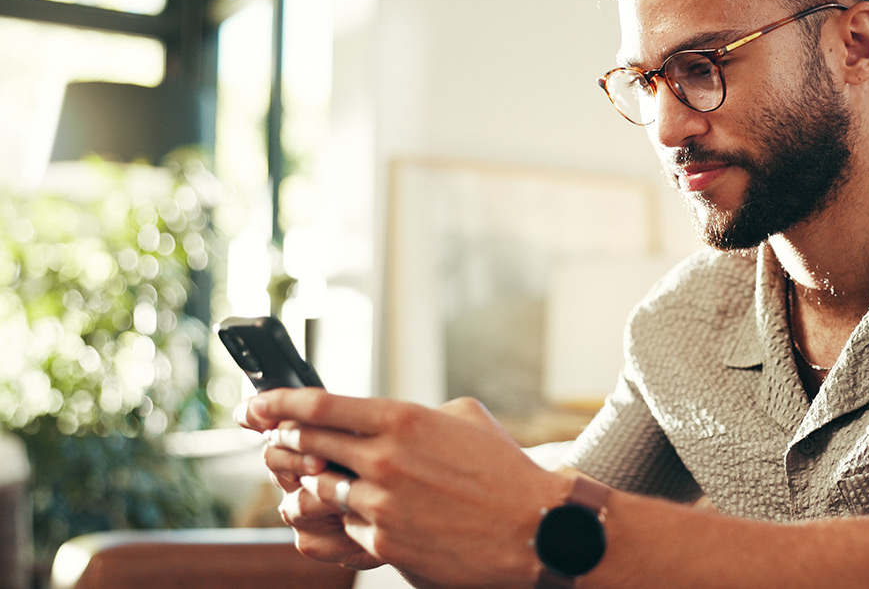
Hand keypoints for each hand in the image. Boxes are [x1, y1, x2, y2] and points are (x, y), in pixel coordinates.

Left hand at [245, 389, 569, 586]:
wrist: (534, 528)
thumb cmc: (504, 469)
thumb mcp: (464, 418)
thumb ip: (414, 412)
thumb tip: (377, 416)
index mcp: (404, 418)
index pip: (320, 404)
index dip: (278, 402)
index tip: (256, 404)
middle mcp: (386, 458)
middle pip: (306, 445)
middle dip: (282, 443)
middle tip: (273, 442)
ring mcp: (381, 504)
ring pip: (317, 492)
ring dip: (310, 488)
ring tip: (316, 484)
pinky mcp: (385, 543)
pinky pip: (345, 529)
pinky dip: (348, 521)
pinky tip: (365, 516)